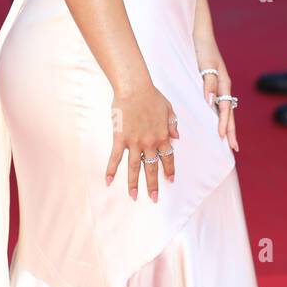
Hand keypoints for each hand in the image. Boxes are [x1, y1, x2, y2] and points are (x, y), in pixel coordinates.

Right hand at [107, 78, 178, 201]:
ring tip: (135, 197)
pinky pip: (116, 158)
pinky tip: (108, 181)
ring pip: (135, 167)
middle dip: (153, 184)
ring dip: (134, 184)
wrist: (134, 88)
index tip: (170, 180)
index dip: (169, 169)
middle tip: (154, 198)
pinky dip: (111, 170)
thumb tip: (177, 138)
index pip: (168, 157)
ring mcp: (134, 142)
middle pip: (151, 167)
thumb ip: (173, 124)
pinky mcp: (120, 138)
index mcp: (162, 135)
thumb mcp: (169, 109)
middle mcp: (150, 142)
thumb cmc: (151, 95)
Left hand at [195, 39, 237, 151]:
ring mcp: (219, 86)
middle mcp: (224, 86)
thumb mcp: (205, 64)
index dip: (225, 124)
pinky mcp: (213, 84)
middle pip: (230, 113)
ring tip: (228, 139)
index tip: (223, 137)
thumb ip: (208, 82)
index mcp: (224, 83)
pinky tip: (217, 121)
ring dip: (227, 124)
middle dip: (232, 130)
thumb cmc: (203, 49)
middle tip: (234, 148)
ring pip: (225, 110)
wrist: (201, 36)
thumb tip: (211, 102)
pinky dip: (220, 115)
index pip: (225, 108)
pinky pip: (219, 103)